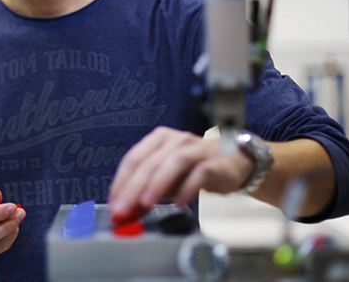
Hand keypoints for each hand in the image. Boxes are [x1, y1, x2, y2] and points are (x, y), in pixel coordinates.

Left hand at [108, 127, 254, 219]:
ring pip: (173, 162)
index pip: (133, 158)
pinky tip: (179, 203)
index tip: (114, 203)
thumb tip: (127, 210)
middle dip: (133, 187)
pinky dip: (187, 189)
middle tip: (124, 208)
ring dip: (157, 184)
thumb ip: (147, 191)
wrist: (234, 163)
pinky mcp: (215, 161)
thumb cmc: (195, 169)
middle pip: (150, 162)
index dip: (121, 182)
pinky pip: (199, 173)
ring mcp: (196, 148)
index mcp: (159, 140)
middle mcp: (176, 140)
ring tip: (146, 203)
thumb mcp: (167, 179)